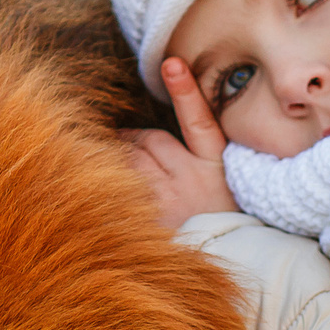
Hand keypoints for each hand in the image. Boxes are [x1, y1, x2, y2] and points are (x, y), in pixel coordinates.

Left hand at [119, 58, 236, 230]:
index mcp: (217, 167)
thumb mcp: (220, 185)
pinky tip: (104, 187)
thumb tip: (143, 136)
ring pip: (130, 160)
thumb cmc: (216, 220)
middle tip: (127, 149)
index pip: (200, 123)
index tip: (172, 64)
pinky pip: (119, 186)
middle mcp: (194, 182)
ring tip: (118, 171)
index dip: (185, 92)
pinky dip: (108, 181)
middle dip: (133, 142)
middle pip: (149, 141)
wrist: (225, 265)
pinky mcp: (150, 219)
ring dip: (120, 159)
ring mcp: (169, 201)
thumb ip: (193, 158)